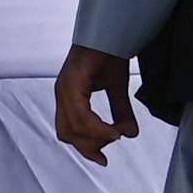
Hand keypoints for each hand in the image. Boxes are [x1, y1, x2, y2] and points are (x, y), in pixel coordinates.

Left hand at [52, 47, 141, 161]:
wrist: (111, 32)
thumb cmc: (109, 54)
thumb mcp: (118, 88)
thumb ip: (121, 112)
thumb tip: (130, 134)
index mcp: (68, 96)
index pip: (68, 131)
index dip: (84, 147)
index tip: (102, 159)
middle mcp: (62, 94)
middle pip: (68, 134)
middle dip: (90, 146)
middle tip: (111, 147)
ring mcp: (65, 89)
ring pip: (75, 128)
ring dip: (98, 137)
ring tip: (117, 134)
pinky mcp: (73, 84)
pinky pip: (82, 115)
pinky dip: (98, 127)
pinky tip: (113, 130)